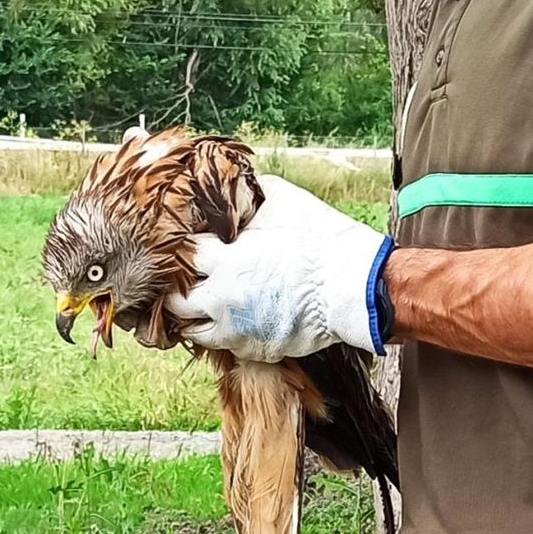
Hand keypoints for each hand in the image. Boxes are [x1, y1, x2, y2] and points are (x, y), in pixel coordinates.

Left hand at [165, 175, 393, 361]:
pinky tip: (235, 320)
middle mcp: (223, 300)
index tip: (196, 244)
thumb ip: (252, 193)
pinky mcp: (256, 351)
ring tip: (207, 303)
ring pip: (194, 332)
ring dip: (195, 317)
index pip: (181, 257)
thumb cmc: (323, 242)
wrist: (356, 288)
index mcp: (225, 262)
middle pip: (176, 302)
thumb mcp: (284, 202)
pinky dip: (225, 334)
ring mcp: (238, 331)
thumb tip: (238, 182)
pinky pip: (227, 347)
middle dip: (179, 288)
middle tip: (190, 278)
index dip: (185, 248)